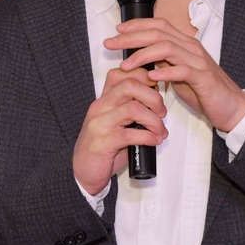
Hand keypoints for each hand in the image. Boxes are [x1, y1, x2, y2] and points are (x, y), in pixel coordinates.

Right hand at [72, 66, 167, 195]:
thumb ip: (133, 108)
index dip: (145, 77)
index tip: (157, 89)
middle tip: (161, 111)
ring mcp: (100, 123)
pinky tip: (154, 140)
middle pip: (130, 85)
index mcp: (105, 98)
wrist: (83, 171)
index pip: (123, 73)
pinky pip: (131, 134)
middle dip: (153, 97)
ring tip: (160, 130)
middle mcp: (100, 106)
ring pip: (133, 108)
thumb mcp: (118, 121)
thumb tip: (159, 102)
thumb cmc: (105, 145)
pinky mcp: (103, 142)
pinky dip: (149, 137)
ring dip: (154, 120)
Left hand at [104, 18, 244, 132]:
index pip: (159, 25)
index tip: (117, 30)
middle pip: (158, 33)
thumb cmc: (203, 91)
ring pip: (167, 48)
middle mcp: (191, 48)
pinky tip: (152, 76)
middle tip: (111, 43)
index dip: (137, 25)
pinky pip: (183, 70)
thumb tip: (142, 56)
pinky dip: (165, 72)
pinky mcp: (203, 78)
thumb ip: (163, 62)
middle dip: (131, 37)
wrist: (231, 106)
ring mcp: (198, 61)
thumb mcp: (178, 73)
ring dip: (143, 54)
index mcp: (185, 44)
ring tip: (126, 64)